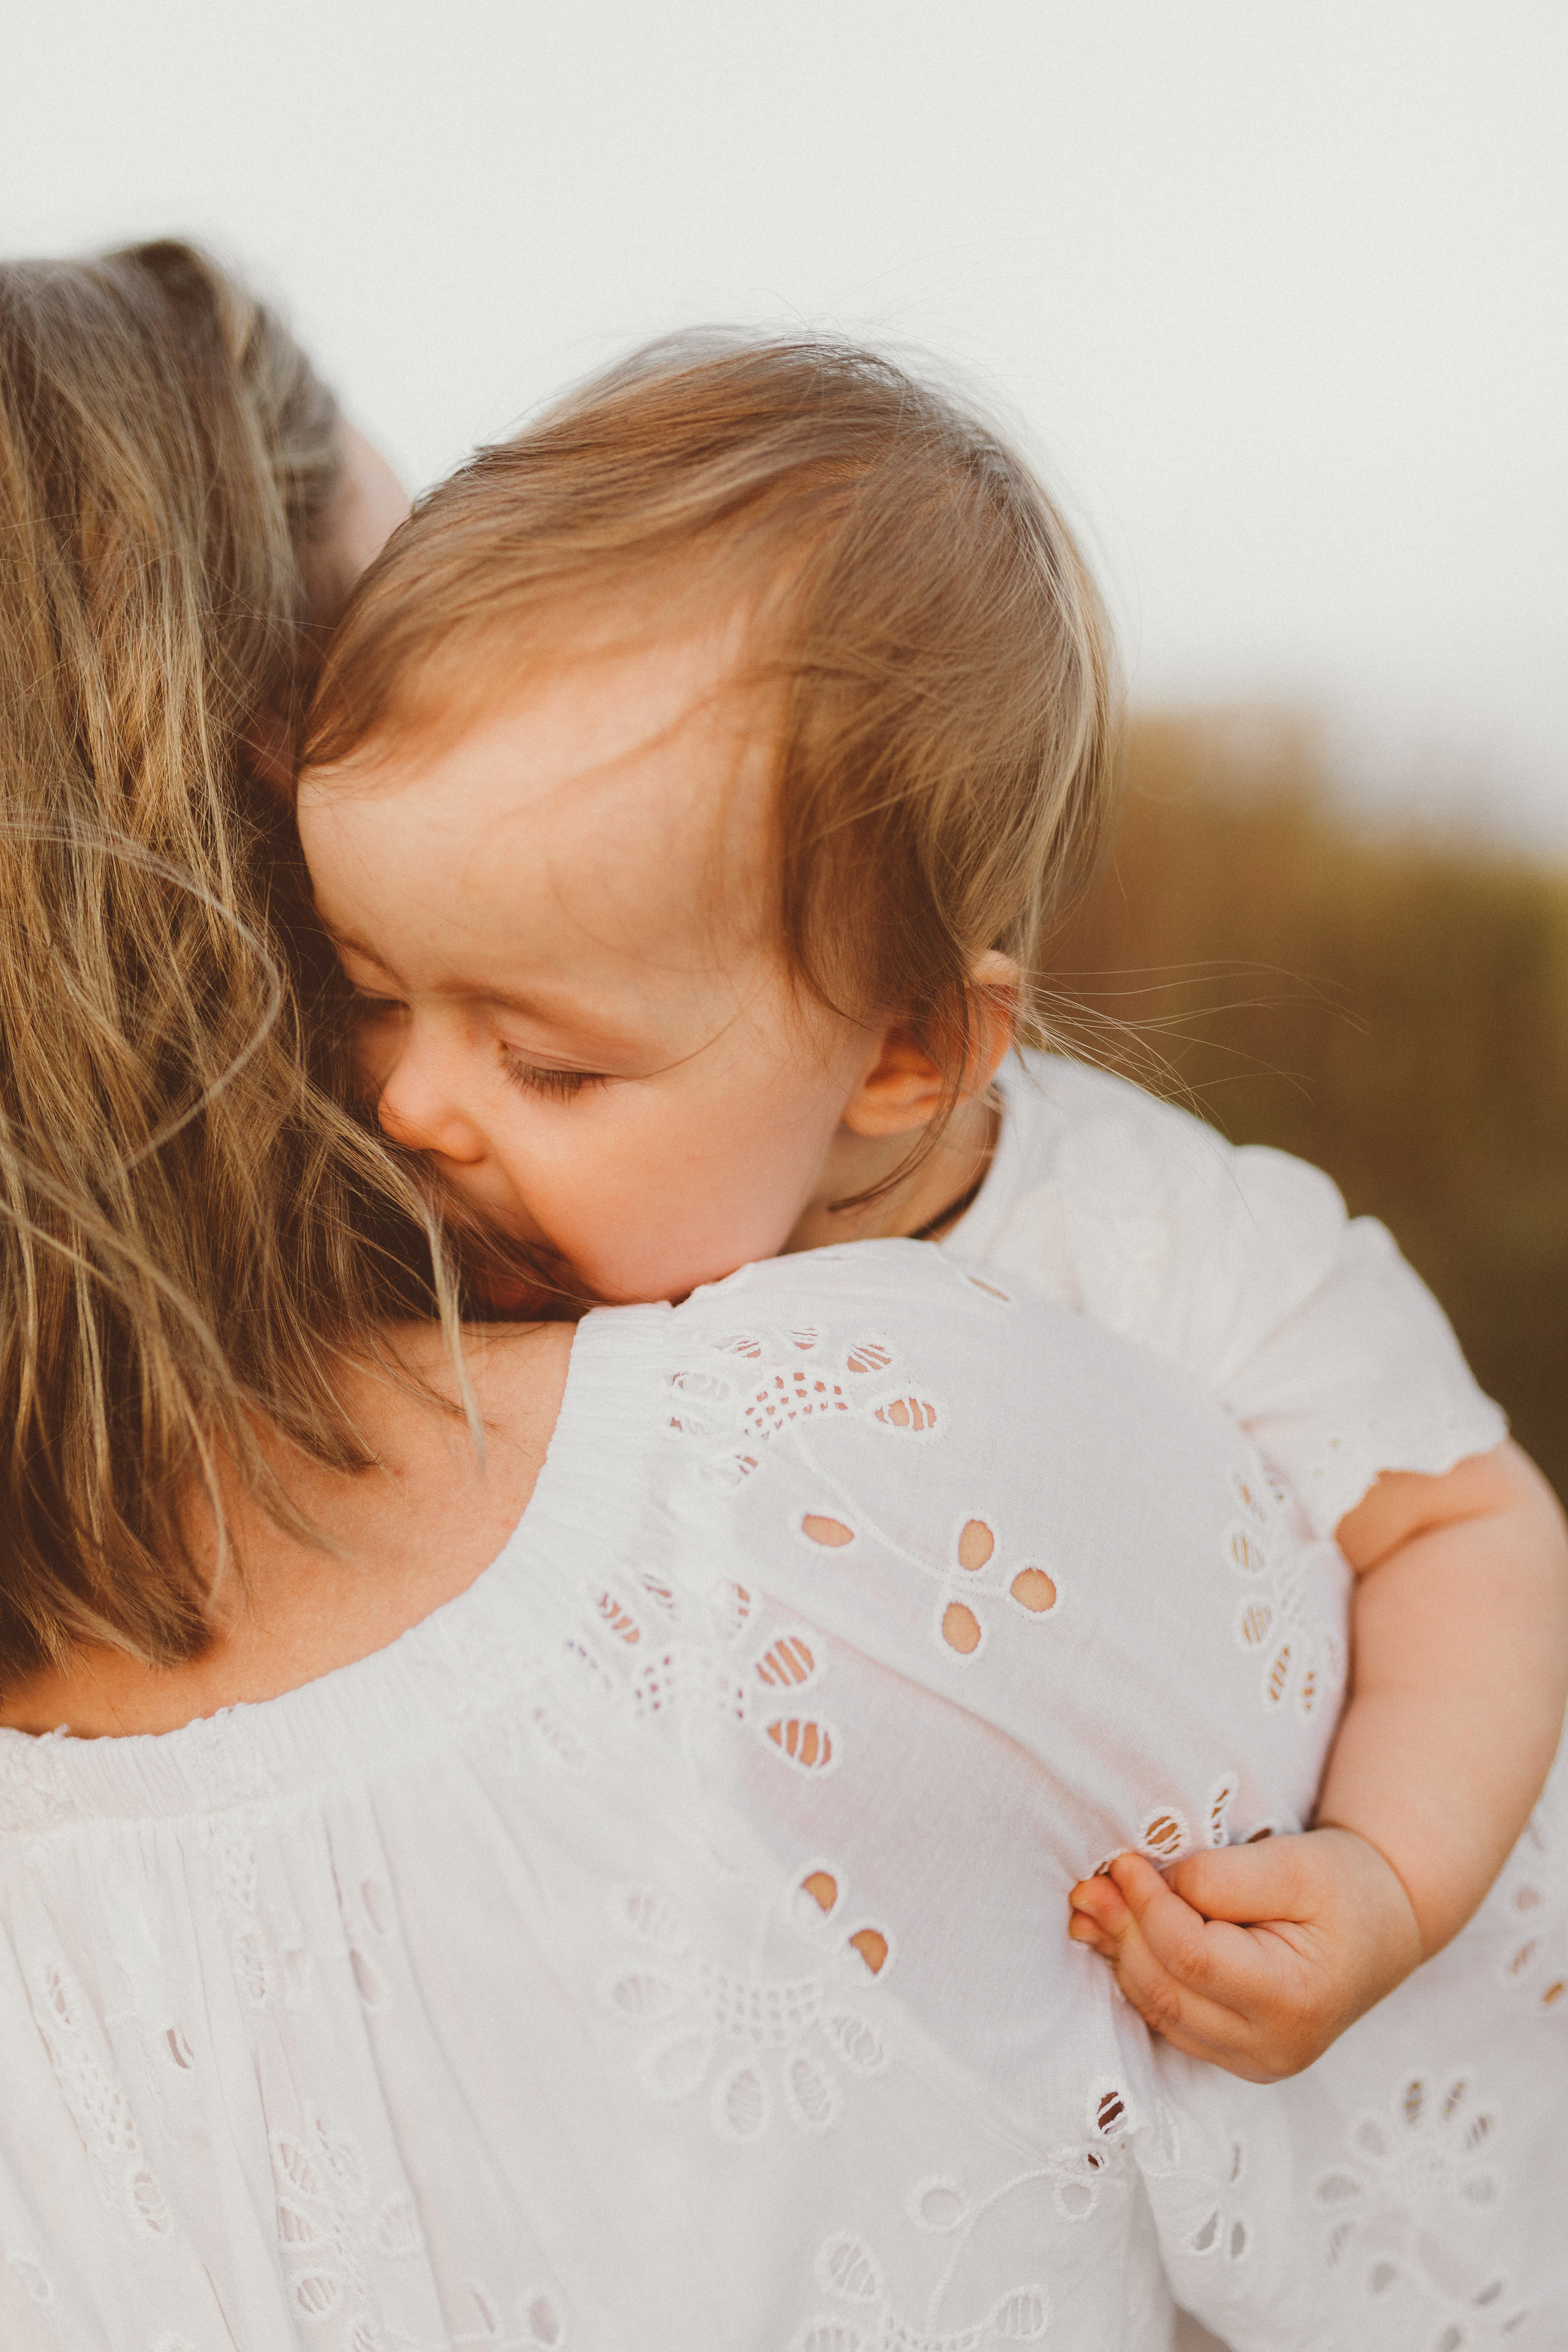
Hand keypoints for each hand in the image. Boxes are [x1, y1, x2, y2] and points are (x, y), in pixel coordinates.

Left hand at [1067, 1827, 1423, 2081]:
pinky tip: (1118, 1933)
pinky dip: (1139, 1973)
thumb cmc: (1344, 1887)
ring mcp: (1252, 2062)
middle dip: (1121, 1931)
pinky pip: (1168, 2017)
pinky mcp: (1234, 2056)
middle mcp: (1272, 2047)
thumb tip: (1148, 1884)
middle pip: (1167, 1989)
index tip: (1123, 1861)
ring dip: (1119, 1954)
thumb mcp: (1295, 1864)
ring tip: (1091, 1903)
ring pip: (1158, 2009)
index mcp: (1295, 2000)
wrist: (1382, 1926)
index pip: (1192, 1958)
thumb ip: (1222, 1877)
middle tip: (1089, 1882)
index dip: (1147, 1908)